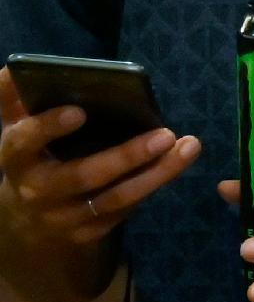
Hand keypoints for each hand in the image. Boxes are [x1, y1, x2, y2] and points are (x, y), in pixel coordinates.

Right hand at [0, 71, 199, 250]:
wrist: (26, 220)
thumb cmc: (31, 159)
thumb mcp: (17, 130)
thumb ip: (15, 100)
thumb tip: (15, 68)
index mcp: (17, 158)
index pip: (26, 142)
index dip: (48, 127)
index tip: (79, 111)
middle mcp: (38, 190)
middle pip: (83, 175)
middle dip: (126, 156)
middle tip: (166, 134)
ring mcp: (64, 216)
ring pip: (116, 198)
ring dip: (157, 174)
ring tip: (189, 147)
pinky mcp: (89, 232)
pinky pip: (125, 209)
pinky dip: (152, 186)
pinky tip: (175, 164)